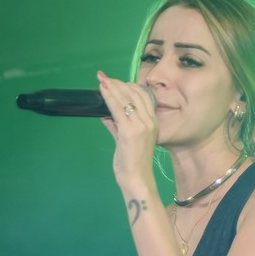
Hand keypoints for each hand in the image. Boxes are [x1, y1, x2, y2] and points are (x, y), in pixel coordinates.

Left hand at [96, 71, 157, 188]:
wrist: (137, 179)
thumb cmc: (132, 163)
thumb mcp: (125, 141)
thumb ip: (117, 127)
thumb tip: (106, 116)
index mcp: (153, 122)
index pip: (143, 96)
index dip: (128, 85)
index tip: (114, 81)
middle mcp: (150, 120)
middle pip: (134, 93)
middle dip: (117, 83)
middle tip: (103, 77)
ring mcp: (141, 125)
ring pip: (126, 98)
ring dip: (112, 86)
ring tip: (101, 79)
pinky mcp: (130, 131)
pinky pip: (117, 108)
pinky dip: (109, 96)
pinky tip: (102, 90)